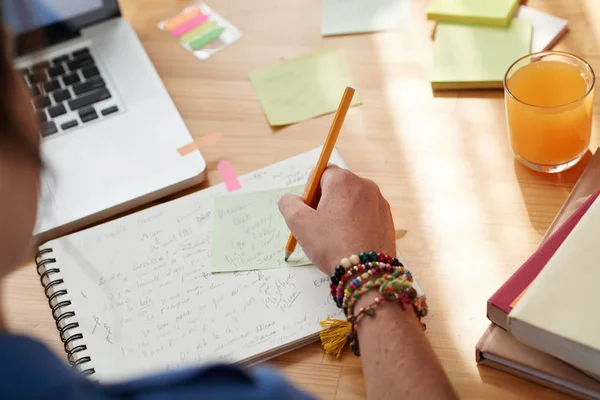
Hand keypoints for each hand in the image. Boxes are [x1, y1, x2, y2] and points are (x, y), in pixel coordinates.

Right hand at [278, 165, 395, 274]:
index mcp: (343, 180)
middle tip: (320, 227)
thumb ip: (288, 204)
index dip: (310, 192)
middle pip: (337, 187)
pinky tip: (350, 242)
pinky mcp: (387, 219)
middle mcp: (365, 185)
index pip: (320, 174)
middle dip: (325, 203)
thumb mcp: (299, 223)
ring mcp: (379, 202)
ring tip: (335, 238)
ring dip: (340, 214)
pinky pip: (365, 215)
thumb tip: (292, 200)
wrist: (366, 273)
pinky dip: (355, 224)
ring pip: (351, 202)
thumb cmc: (331, 245)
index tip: (310, 212)